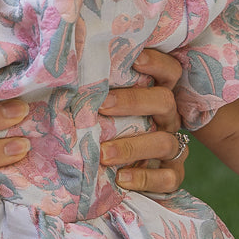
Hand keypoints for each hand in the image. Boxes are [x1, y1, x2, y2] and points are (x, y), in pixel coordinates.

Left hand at [100, 49, 187, 192]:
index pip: (169, 72)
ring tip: (103, 153)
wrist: (123, 175)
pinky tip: (121, 178)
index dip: (157, 64)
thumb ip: (98, 96)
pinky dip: (144, 178)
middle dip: (133, 102)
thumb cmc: (109, 133)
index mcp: (157, 97)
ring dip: (132, 147)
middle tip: (102, 106)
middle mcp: (169, 119)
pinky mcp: (173, 175)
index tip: (136, 59)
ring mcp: (173, 148)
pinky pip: (168, 178)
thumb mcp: (106, 112)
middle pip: (165, 101)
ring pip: (165, 142)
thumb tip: (64, 80)